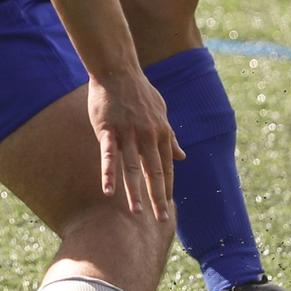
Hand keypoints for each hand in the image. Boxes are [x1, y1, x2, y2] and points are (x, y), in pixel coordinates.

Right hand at [86, 70, 183, 219]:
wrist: (118, 70)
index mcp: (161, 133)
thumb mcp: (161, 113)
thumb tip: (182, 156)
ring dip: (136, 192)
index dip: (167, 187)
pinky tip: (108, 190)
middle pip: (154, 172)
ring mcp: (129, 133)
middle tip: (162, 219)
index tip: (167, 206)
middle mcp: (148, 136)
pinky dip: (109, 174)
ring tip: (137, 213)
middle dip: (158, 197)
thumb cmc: (139, 92)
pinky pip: (109, 156)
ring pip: (133, 168)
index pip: (166, 167)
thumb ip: (171, 138)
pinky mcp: (108, 130)